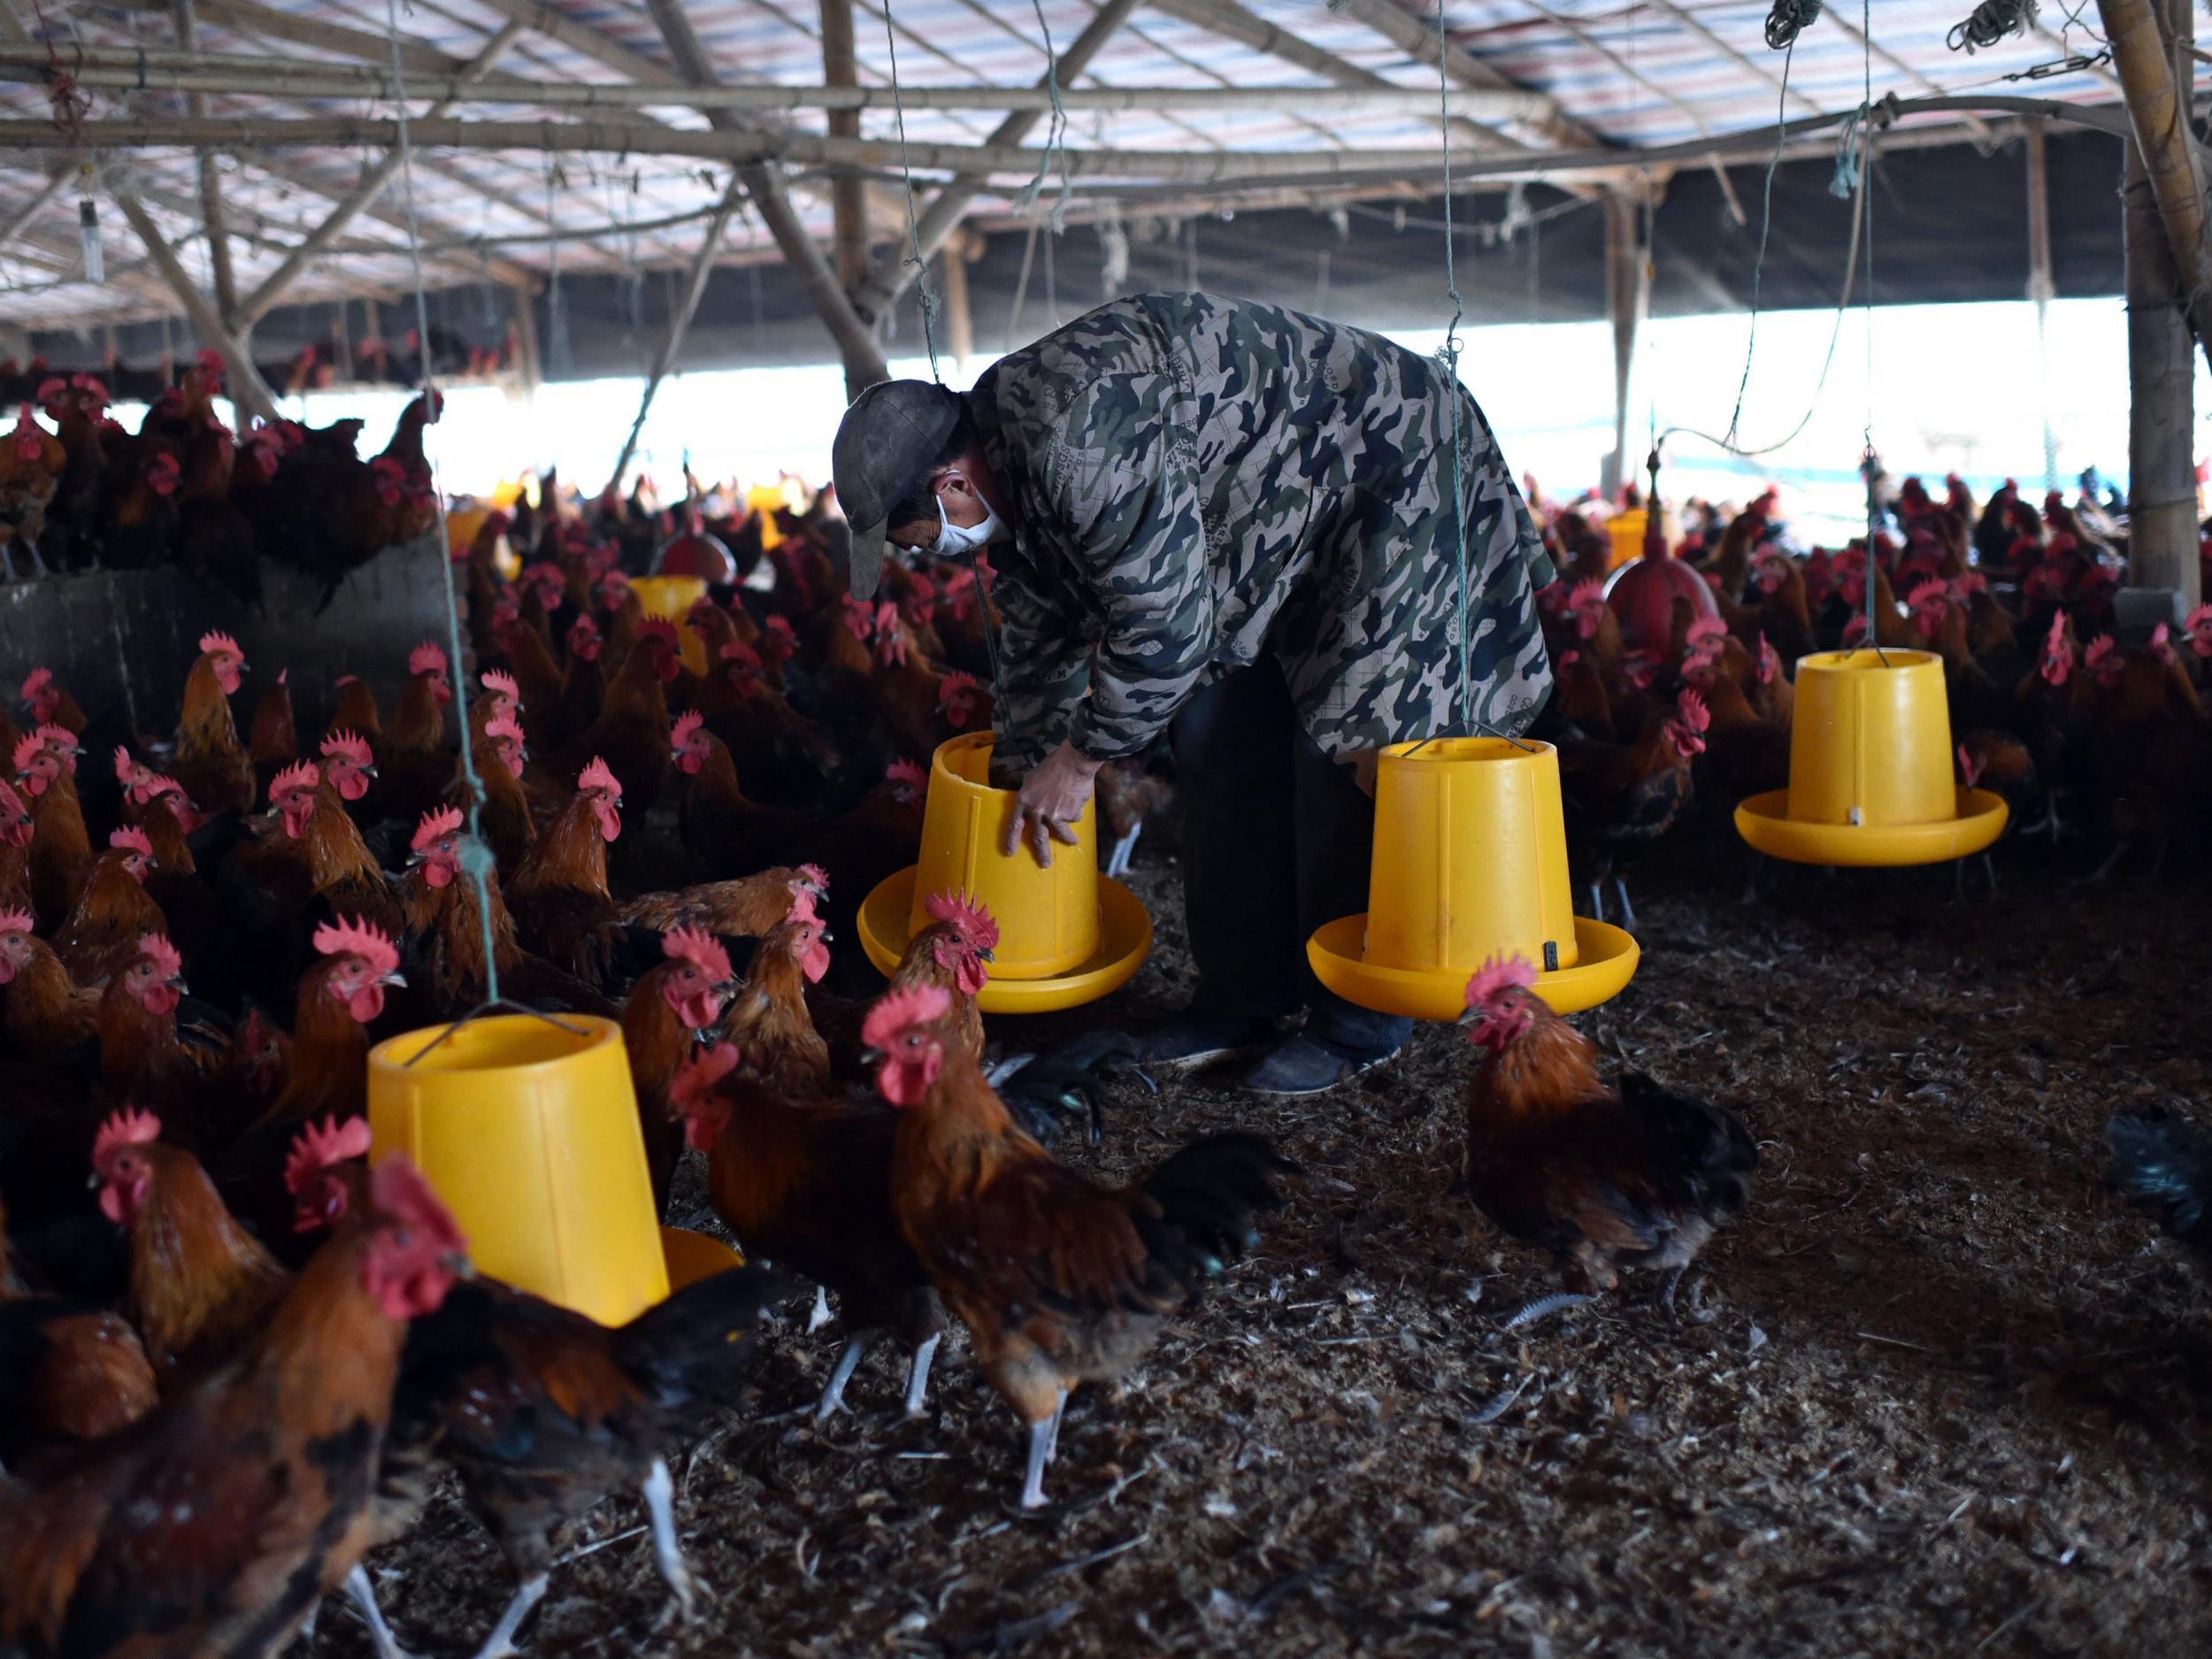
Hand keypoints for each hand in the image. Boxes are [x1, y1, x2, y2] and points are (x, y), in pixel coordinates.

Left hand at [1003, 740, 1102, 867]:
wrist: (1073, 762)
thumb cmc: (1053, 765)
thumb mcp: (1033, 779)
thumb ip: (1031, 796)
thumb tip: (1034, 807)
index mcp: (1024, 800)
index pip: (1014, 824)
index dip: (1011, 839)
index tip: (1009, 852)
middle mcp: (1037, 811)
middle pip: (1038, 838)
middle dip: (1042, 854)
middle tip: (1045, 865)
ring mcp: (1054, 815)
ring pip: (1062, 832)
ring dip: (1068, 838)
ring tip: (1073, 842)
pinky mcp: (1070, 815)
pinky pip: (1074, 817)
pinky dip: (1076, 811)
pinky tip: (1078, 800)